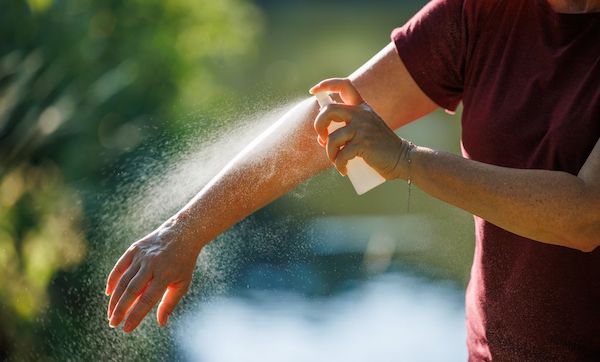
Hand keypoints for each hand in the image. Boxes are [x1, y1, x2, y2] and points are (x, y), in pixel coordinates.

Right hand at [105, 214, 199, 331]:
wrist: (182, 234)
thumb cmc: (183, 262)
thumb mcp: (183, 283)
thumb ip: (170, 303)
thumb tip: (161, 323)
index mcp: (165, 274)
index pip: (147, 299)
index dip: (135, 315)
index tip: (126, 328)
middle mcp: (152, 264)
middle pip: (132, 290)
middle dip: (120, 309)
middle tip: (113, 324)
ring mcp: (142, 256)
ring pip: (123, 280)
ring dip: (114, 299)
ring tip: (110, 314)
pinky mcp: (134, 249)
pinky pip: (119, 266)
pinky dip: (112, 280)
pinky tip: (108, 293)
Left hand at [310, 78, 412, 179]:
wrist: (402, 158)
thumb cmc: (379, 148)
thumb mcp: (365, 130)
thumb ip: (346, 127)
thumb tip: (321, 136)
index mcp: (362, 107)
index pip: (344, 85)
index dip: (326, 84)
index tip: (313, 91)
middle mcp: (362, 113)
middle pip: (329, 110)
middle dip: (318, 125)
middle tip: (321, 138)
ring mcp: (363, 128)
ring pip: (332, 137)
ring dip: (329, 153)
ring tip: (336, 161)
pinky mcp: (364, 143)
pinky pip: (341, 154)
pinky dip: (339, 165)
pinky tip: (343, 170)